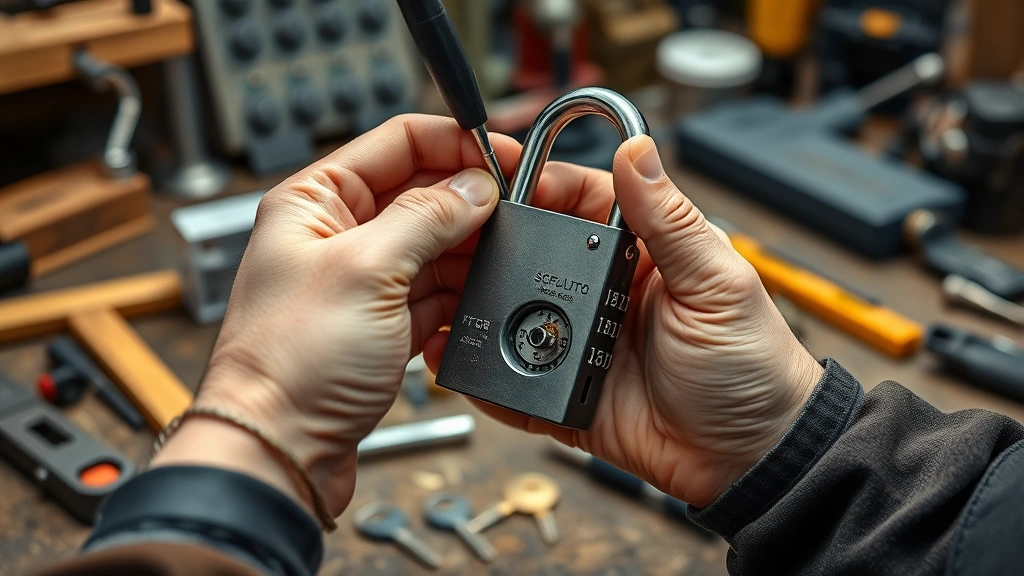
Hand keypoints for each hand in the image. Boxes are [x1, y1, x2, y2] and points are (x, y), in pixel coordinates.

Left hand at [151, 115, 615, 517]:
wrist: (280, 449)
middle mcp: (336, 234)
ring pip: (433, 245)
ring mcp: (361, 281)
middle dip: (471, 201)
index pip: (397, 142)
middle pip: (422, 193)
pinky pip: (434, 292)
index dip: (455, 144)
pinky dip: (460, 294)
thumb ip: (427, 217)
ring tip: (504, 257)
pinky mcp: (381, 324)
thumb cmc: (290, 363)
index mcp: (315, 200)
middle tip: (518, 210)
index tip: (506, 157)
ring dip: (470, 250)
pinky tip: (481, 298)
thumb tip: (474, 186)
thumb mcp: (368, 271)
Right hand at [423, 136, 822, 507]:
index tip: (491, 180)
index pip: (577, 199)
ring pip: (513, 313)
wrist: (748, 461)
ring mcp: (580, 343)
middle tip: (446, 238)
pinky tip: (453, 356)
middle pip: (530, 252)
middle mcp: (603, 293)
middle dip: (487, 242)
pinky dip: (483, 372)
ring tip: (439, 293)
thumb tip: (636, 148)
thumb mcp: (718, 285)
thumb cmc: (753, 370)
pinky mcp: (564, 393)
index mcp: (642, 254)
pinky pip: (512, 379)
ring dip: (477, 302)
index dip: (533, 184)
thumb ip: (670, 220)